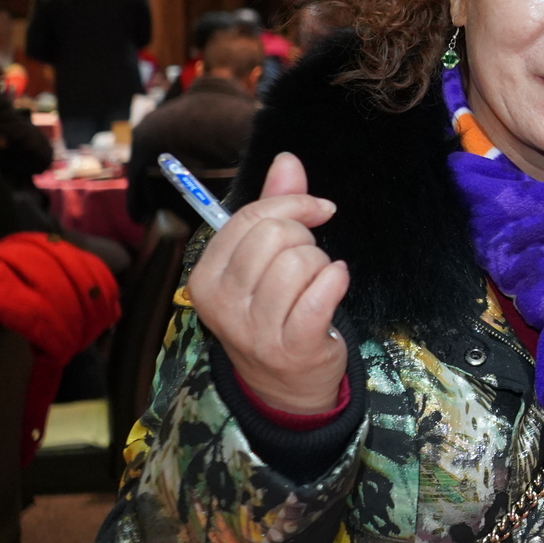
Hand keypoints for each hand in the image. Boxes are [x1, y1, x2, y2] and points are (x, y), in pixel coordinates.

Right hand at [187, 153, 348, 413]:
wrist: (286, 384)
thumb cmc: (275, 309)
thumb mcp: (265, 257)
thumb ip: (275, 204)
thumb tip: (286, 158)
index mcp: (206, 277)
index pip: (248, 217)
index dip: (292, 203)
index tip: (318, 209)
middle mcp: (222, 304)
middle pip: (275, 236)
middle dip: (306, 238)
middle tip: (309, 259)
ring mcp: (254, 330)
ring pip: (301, 262)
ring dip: (322, 264)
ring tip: (316, 282)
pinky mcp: (292, 346)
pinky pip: (323, 291)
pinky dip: (337, 281)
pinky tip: (335, 286)